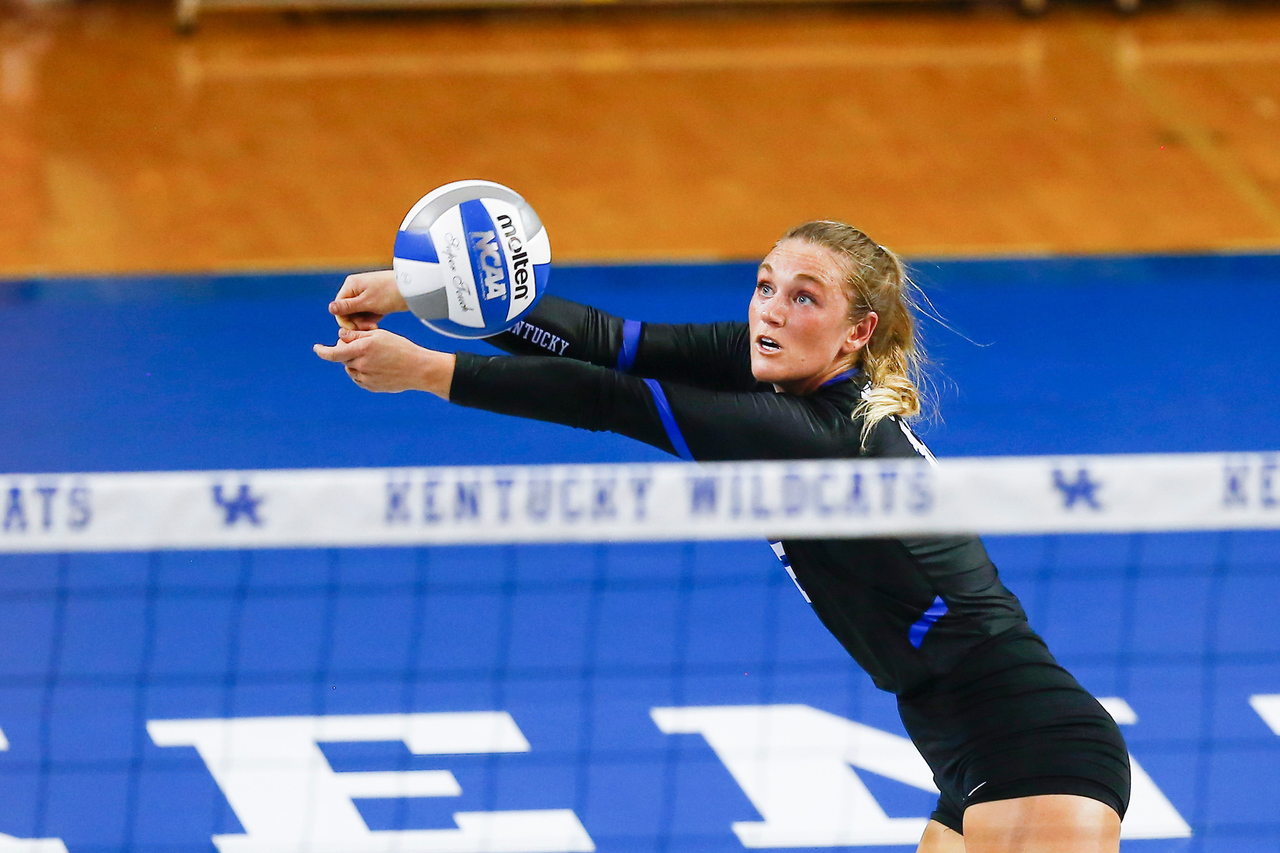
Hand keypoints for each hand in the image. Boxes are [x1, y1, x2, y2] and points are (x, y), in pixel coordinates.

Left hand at [313, 328, 453, 397]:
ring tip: (375, 357)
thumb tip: (339, 336)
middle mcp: (361, 364)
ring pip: (351, 369)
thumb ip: (357, 335)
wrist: (418, 369)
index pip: (333, 353)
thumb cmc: (401, 348)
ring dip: (356, 362)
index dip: (322, 351)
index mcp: (362, 349)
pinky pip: (360, 379)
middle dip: (348, 351)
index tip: (317, 348)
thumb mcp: (379, 335)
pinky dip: (363, 372)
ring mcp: (365, 378)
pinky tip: (378, 367)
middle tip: (364, 346)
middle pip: (344, 359)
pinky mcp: (371, 387)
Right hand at [329, 270, 408, 329]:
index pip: (339, 307)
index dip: (346, 320)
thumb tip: (330, 308)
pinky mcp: (375, 300)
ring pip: (358, 314)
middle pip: (348, 312)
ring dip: (364, 322)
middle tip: (370, 328)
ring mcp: (366, 294)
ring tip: (375, 326)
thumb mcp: (368, 302)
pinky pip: (367, 313)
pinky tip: (378, 323)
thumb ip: (348, 307)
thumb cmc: (390, 293)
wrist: (414, 288)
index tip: (357, 329)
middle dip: (356, 322)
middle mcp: (356, 288)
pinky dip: (371, 319)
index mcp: (351, 285)